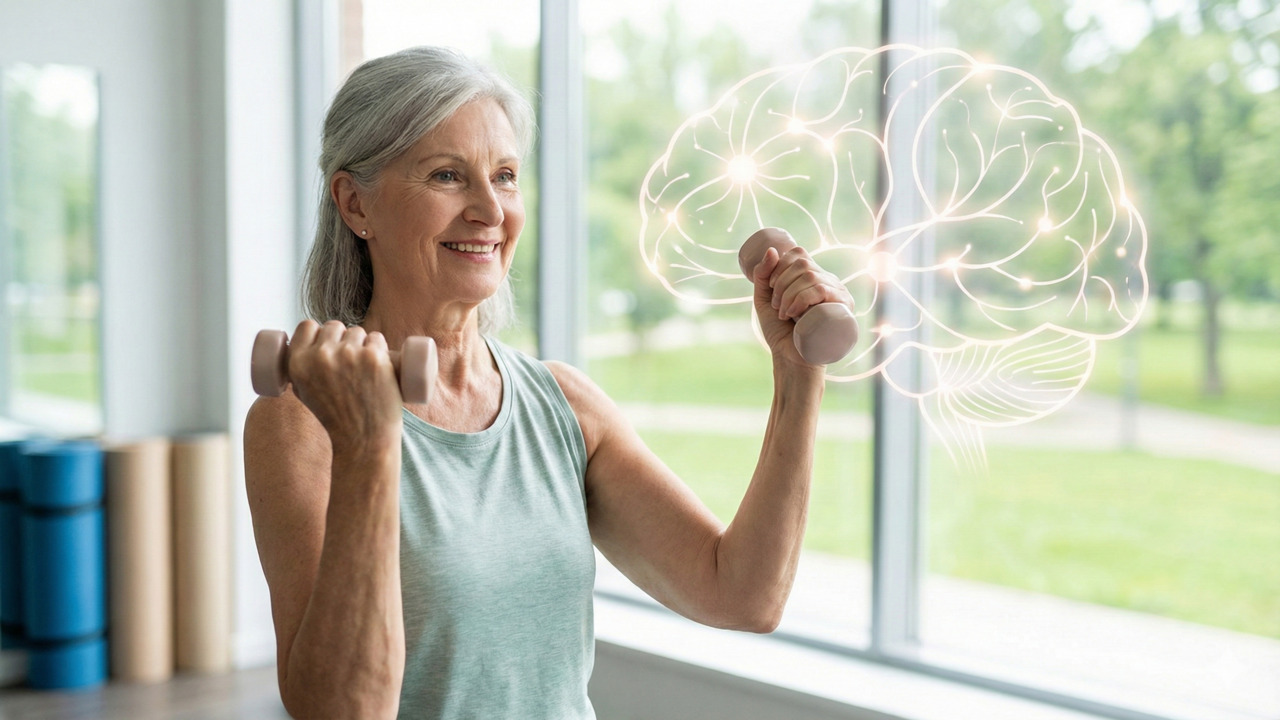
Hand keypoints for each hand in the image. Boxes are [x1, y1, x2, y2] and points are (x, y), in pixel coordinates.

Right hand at [286, 320, 402, 453]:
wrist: (362, 440)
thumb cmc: (335, 418)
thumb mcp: (304, 392)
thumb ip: (299, 369)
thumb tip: (304, 347)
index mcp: (298, 363)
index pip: (307, 326)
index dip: (318, 332)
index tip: (327, 342)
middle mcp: (320, 356)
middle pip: (334, 326)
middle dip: (342, 338)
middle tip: (350, 361)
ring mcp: (348, 355)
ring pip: (358, 332)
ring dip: (363, 344)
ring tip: (365, 369)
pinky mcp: (374, 358)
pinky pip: (378, 338)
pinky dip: (380, 349)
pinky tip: (380, 365)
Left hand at [750, 246, 853, 367]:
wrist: (791, 359)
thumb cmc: (780, 332)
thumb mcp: (766, 299)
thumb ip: (763, 276)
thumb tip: (772, 250)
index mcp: (813, 277)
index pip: (799, 255)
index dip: (781, 265)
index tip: (770, 287)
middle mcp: (829, 283)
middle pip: (803, 264)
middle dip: (781, 283)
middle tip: (776, 307)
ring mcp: (838, 295)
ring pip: (810, 277)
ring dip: (788, 294)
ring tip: (784, 314)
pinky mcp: (842, 310)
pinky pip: (821, 290)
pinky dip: (801, 299)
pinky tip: (793, 314)